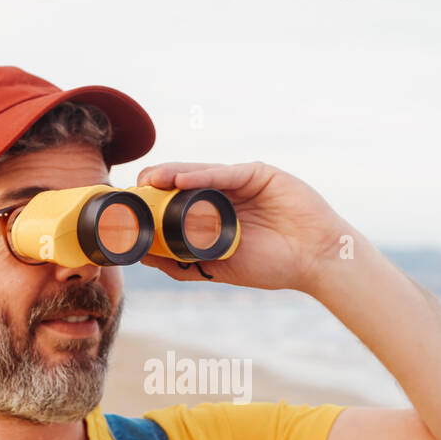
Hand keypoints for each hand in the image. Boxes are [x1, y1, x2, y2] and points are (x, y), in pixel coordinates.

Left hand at [134, 161, 347, 292]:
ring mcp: (240, 183)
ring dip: (171, 175)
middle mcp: (224, 195)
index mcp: (214, 216)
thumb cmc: (272, 265)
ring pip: (199, 174)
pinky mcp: (258, 174)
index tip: (125, 210)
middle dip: (154, 187)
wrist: (315, 261)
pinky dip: (201, 175)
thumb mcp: (217, 267)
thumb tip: (142, 257)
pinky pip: (224, 172)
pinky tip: (179, 180)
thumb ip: (182, 262)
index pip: (175, 204)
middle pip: (182, 185)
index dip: (151, 204)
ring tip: (147, 182)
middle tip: (129, 194)